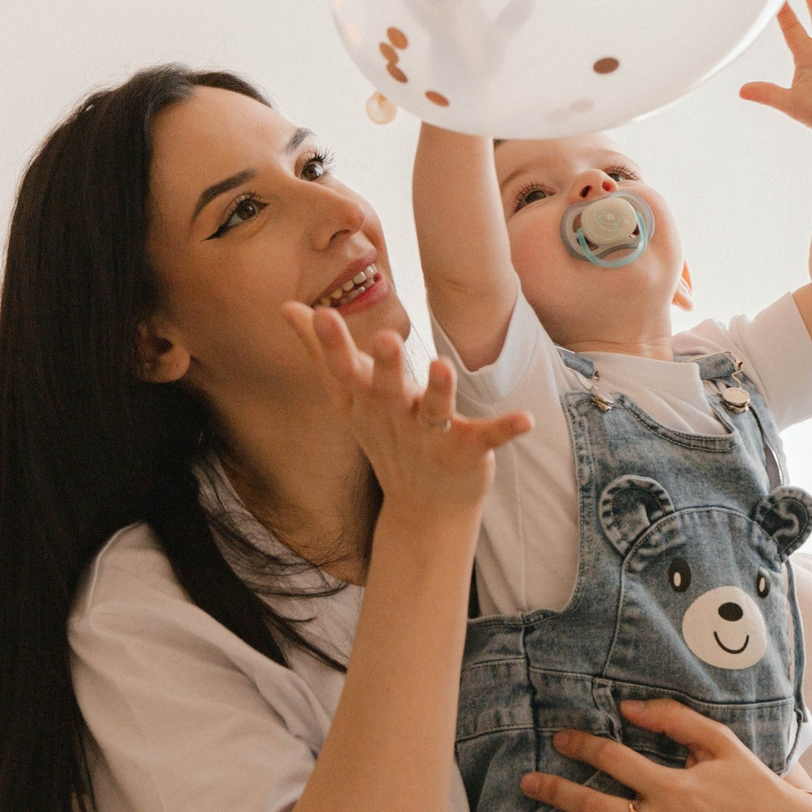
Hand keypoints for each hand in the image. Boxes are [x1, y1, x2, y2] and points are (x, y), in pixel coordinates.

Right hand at [279, 302, 528, 524]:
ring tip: (444, 366)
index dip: (330, 345)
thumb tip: (285, 306)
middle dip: (387, 367)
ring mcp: (430, 437)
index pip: (343, 371)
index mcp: (365, 402)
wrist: (424, 505)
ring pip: (434, 412)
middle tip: (386, 340)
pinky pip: (486, 437)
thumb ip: (319, 349)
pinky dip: (505, 429)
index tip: (321, 313)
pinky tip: (526, 420)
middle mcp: (394, 417)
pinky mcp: (466, 451)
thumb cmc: (384, 433)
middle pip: (387, 390)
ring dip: (439, 391)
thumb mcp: (348, 395)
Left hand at [521, 697, 811, 811]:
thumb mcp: (722, 743)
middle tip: (528, 784)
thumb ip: (676, 720)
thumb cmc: (753, 785)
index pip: (614, 761)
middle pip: (598, 809)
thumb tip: (628, 707)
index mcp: (676, 786)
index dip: (581, 746)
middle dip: (557, 793)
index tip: (559, 739)